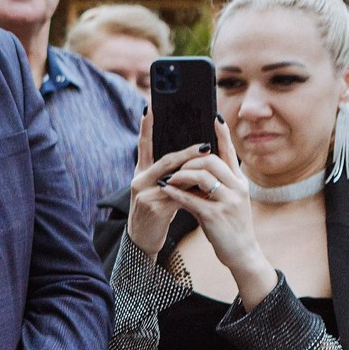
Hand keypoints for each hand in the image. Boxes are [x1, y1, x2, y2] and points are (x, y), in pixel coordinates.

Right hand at [125, 111, 215, 257]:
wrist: (142, 242)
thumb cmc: (154, 213)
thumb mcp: (158, 191)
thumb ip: (169, 175)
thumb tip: (193, 158)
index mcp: (140, 173)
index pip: (143, 146)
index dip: (146, 127)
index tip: (149, 108)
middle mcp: (138, 180)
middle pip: (165, 161)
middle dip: (187, 153)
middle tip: (206, 145)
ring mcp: (144, 194)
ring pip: (174, 177)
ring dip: (194, 170)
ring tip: (210, 163)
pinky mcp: (153, 208)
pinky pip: (178, 195)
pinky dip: (193, 190)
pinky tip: (204, 187)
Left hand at [159, 119, 276, 305]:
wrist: (241, 253)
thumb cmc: (230, 225)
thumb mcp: (228, 200)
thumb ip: (215, 183)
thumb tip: (194, 165)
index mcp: (240, 181)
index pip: (230, 152)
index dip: (222, 134)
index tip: (214, 116)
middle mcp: (237, 188)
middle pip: (210, 161)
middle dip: (189, 161)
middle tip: (175, 168)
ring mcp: (228, 202)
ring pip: (201, 177)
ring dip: (181, 175)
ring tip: (168, 179)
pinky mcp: (215, 216)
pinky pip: (190, 198)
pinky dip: (176, 193)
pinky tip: (166, 190)